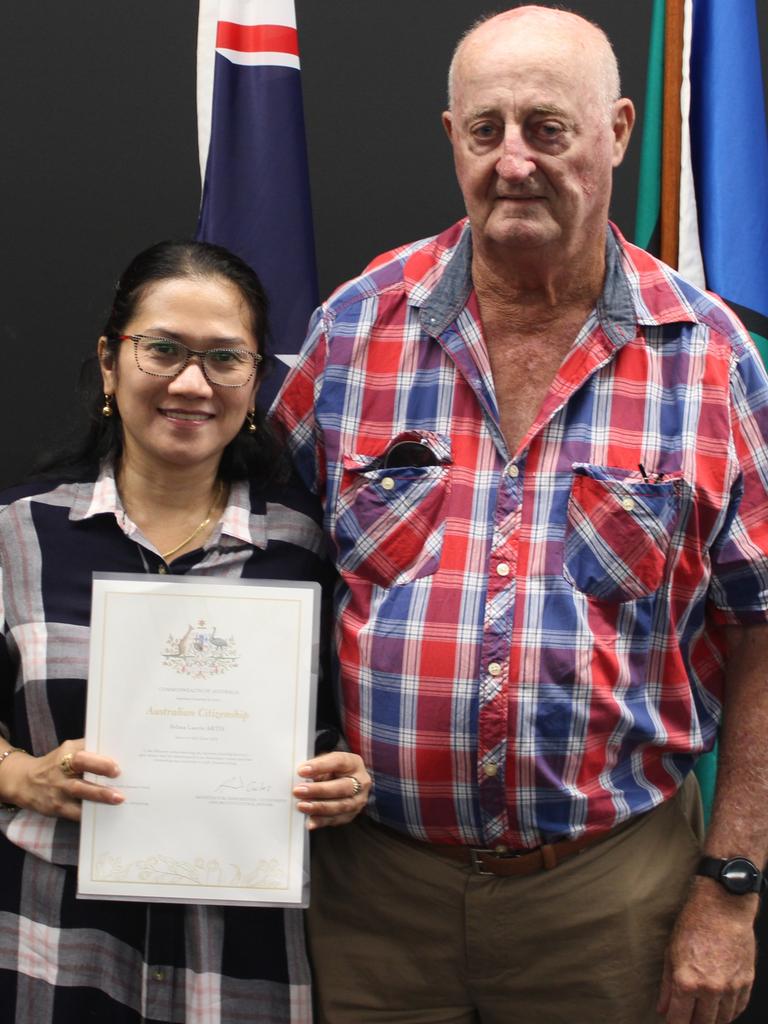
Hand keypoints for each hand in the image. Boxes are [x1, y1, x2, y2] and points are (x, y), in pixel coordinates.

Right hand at [1, 739, 122, 820]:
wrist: (25, 782)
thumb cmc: (56, 764)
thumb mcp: (68, 751)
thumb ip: (88, 750)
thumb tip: (116, 753)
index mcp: (66, 754)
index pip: (82, 754)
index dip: (98, 759)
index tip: (116, 764)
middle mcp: (61, 770)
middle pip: (80, 766)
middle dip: (100, 770)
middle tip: (119, 774)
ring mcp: (58, 790)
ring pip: (79, 792)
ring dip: (99, 795)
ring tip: (118, 798)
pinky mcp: (57, 807)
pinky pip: (75, 812)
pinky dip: (90, 813)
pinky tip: (105, 813)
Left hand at [293, 751, 370, 828]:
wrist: (348, 782)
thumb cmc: (335, 770)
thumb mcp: (328, 762)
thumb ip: (317, 767)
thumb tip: (300, 775)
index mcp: (354, 763)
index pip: (338, 762)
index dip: (320, 766)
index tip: (302, 771)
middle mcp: (361, 782)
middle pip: (342, 787)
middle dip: (318, 790)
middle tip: (298, 791)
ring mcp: (358, 800)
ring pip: (340, 806)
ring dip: (319, 807)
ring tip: (301, 806)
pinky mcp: (351, 815)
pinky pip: (336, 819)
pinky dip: (321, 821)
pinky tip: (309, 821)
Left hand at [657, 881, 756, 1023]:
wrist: (722, 907)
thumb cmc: (693, 924)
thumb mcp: (671, 952)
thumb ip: (666, 986)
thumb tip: (663, 1009)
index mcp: (686, 982)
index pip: (679, 1020)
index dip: (674, 1023)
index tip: (673, 1020)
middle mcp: (710, 989)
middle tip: (688, 1017)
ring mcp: (730, 988)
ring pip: (722, 1021)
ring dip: (711, 1020)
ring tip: (702, 1012)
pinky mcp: (745, 983)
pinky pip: (737, 1010)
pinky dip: (728, 1012)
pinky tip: (719, 1006)